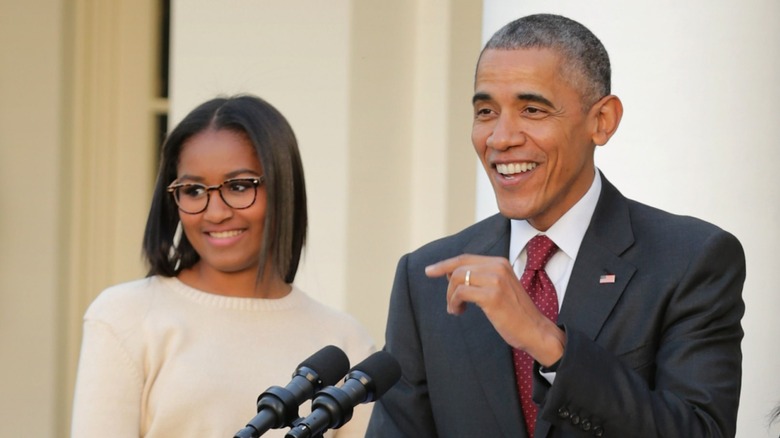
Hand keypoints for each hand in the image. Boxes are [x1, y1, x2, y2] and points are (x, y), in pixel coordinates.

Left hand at [425, 254, 565, 366]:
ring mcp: (496, 280)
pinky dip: (454, 303)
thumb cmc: (515, 313)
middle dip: (448, 287)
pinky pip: (461, 293)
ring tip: (456, 310)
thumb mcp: (499, 288)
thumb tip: (450, 275)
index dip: (444, 264)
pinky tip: (459, 312)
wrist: (535, 330)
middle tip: (452, 304)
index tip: (429, 271)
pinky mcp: (492, 295)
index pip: (465, 258)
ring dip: (451, 297)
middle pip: (458, 268)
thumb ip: (480, 278)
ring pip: (457, 279)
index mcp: (500, 263)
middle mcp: (498, 266)